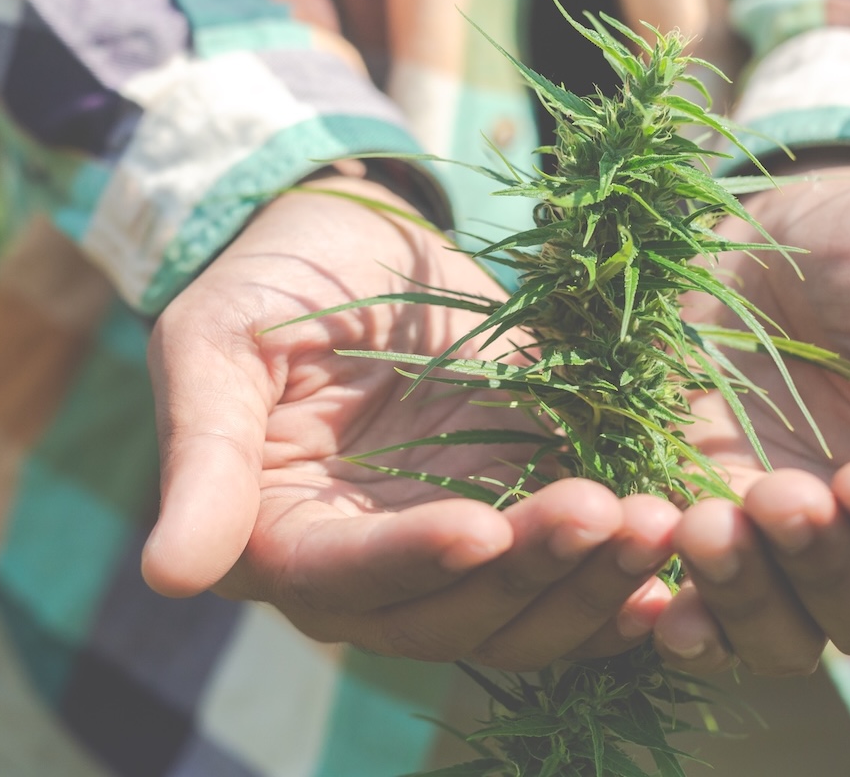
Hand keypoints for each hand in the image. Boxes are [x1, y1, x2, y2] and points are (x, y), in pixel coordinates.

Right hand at [140, 173, 678, 669]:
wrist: (351, 237)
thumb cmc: (266, 279)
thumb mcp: (216, 345)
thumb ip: (201, 458)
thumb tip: (170, 579)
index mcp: (279, 539)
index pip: (340, 578)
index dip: (408, 562)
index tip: (479, 529)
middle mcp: (369, 568)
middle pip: (447, 613)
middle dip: (530, 574)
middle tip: (606, 517)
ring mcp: (450, 545)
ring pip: (520, 611)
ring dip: (594, 583)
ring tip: (658, 523)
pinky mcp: (516, 510)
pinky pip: (569, 575)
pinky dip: (624, 580)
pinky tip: (679, 554)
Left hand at [653, 161, 849, 675]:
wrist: (771, 225)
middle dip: (821, 565)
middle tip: (775, 494)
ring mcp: (787, 548)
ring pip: (784, 632)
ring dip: (743, 597)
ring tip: (700, 528)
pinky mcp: (703, 530)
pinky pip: (699, 612)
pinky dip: (682, 620)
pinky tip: (653, 604)